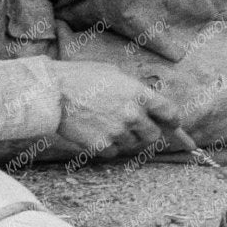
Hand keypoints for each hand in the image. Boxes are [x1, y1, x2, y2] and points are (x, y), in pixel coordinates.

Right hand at [50, 63, 174, 160]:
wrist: (53, 92)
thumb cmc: (82, 77)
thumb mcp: (114, 74)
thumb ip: (134, 90)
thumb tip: (148, 102)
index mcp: (139, 93)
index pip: (169, 113)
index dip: (173, 121)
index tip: (173, 125)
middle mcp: (133, 114)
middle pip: (153, 135)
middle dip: (146, 131)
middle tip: (132, 124)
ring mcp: (117, 131)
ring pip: (132, 144)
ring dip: (124, 138)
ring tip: (105, 122)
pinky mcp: (102, 145)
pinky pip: (113, 152)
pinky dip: (107, 146)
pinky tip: (95, 131)